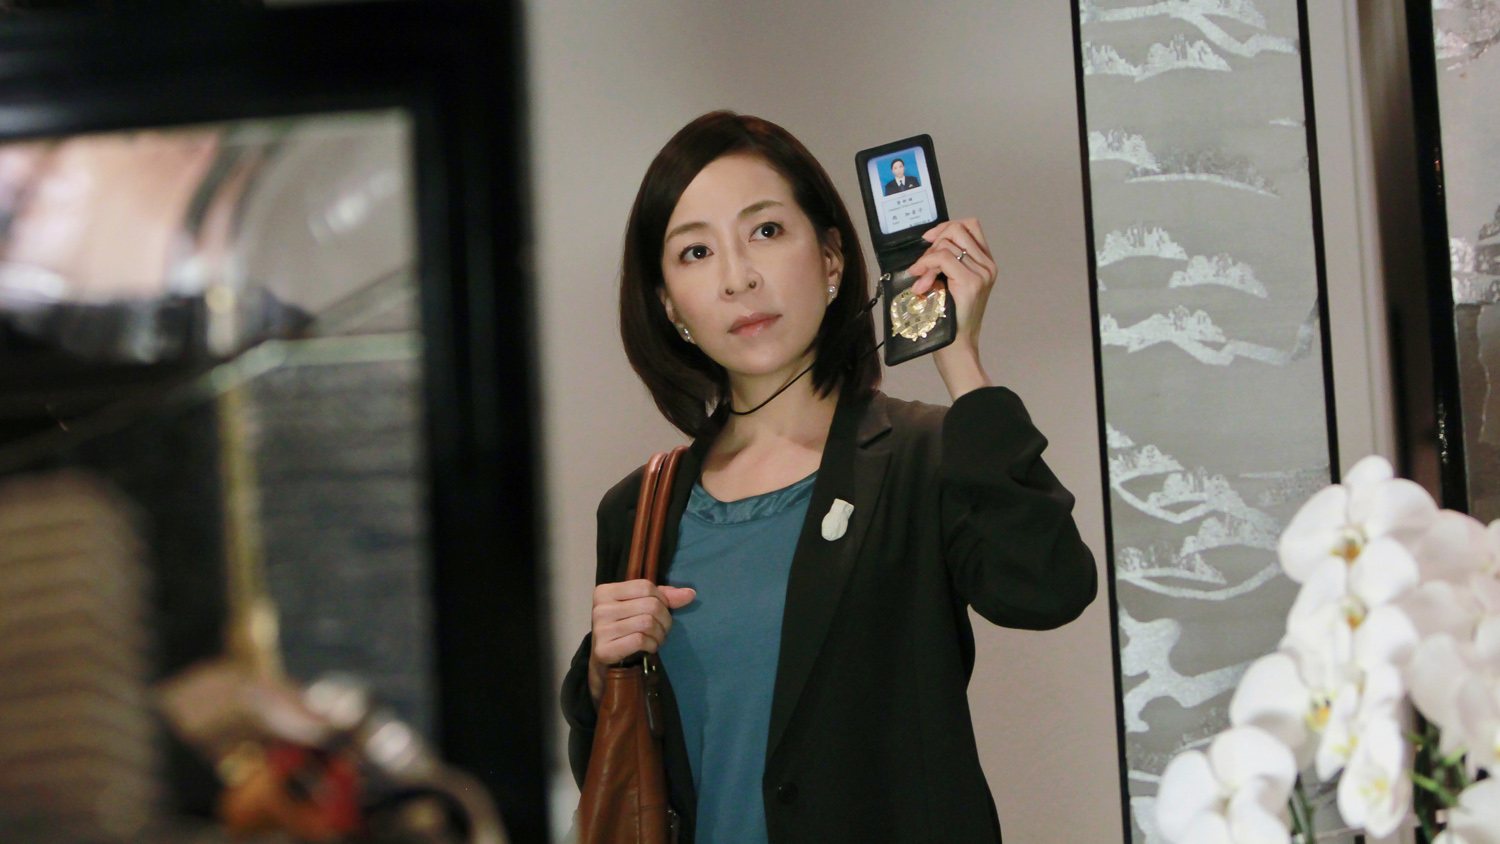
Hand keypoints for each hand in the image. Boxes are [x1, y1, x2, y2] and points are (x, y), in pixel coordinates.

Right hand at [588, 579, 696, 704]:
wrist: (605, 659)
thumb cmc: (625, 627)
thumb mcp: (640, 606)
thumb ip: (664, 597)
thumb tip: (690, 594)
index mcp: (605, 591)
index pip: (646, 586)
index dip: (661, 600)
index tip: (661, 612)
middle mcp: (600, 608)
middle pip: (650, 605)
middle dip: (665, 620)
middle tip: (663, 630)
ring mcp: (600, 629)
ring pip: (647, 623)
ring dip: (660, 634)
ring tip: (657, 639)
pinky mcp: (604, 650)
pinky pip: (640, 640)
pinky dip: (652, 645)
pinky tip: (649, 647)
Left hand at [904, 218, 995, 398]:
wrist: (957, 346)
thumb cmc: (949, 318)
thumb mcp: (950, 283)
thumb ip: (946, 263)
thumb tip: (928, 243)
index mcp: (985, 263)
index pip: (970, 225)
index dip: (946, 226)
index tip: (928, 241)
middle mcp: (988, 266)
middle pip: (957, 229)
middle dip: (933, 244)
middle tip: (921, 268)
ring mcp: (982, 273)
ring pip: (947, 244)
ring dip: (927, 260)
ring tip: (921, 281)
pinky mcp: (971, 282)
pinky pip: (943, 258)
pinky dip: (926, 266)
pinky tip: (920, 282)